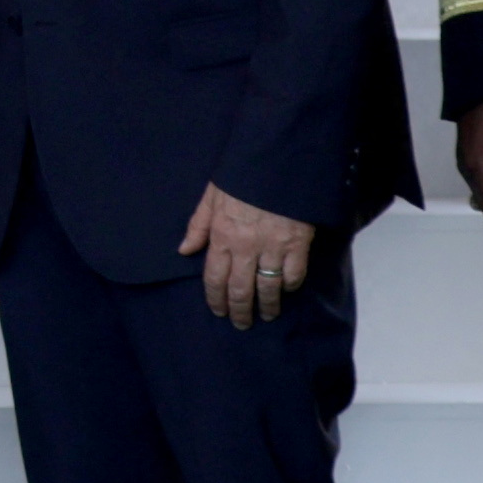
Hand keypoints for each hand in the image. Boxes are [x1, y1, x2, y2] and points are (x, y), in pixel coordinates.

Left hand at [182, 181, 319, 329]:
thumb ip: (198, 225)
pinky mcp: (298, 244)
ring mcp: (273, 247)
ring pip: (268, 288)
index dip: (215, 300)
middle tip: (242, 324)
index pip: (214, 279)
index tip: (219, 312)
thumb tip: (184, 250)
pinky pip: (294, 274)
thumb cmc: (242, 176)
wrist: (278, 158)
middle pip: (240, 290)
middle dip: (240, 311)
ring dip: (266, 306)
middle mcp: (245, 247)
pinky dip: (290, 286)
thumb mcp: (212, 195)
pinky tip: (287, 290)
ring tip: (266, 316)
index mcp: (222, 235)